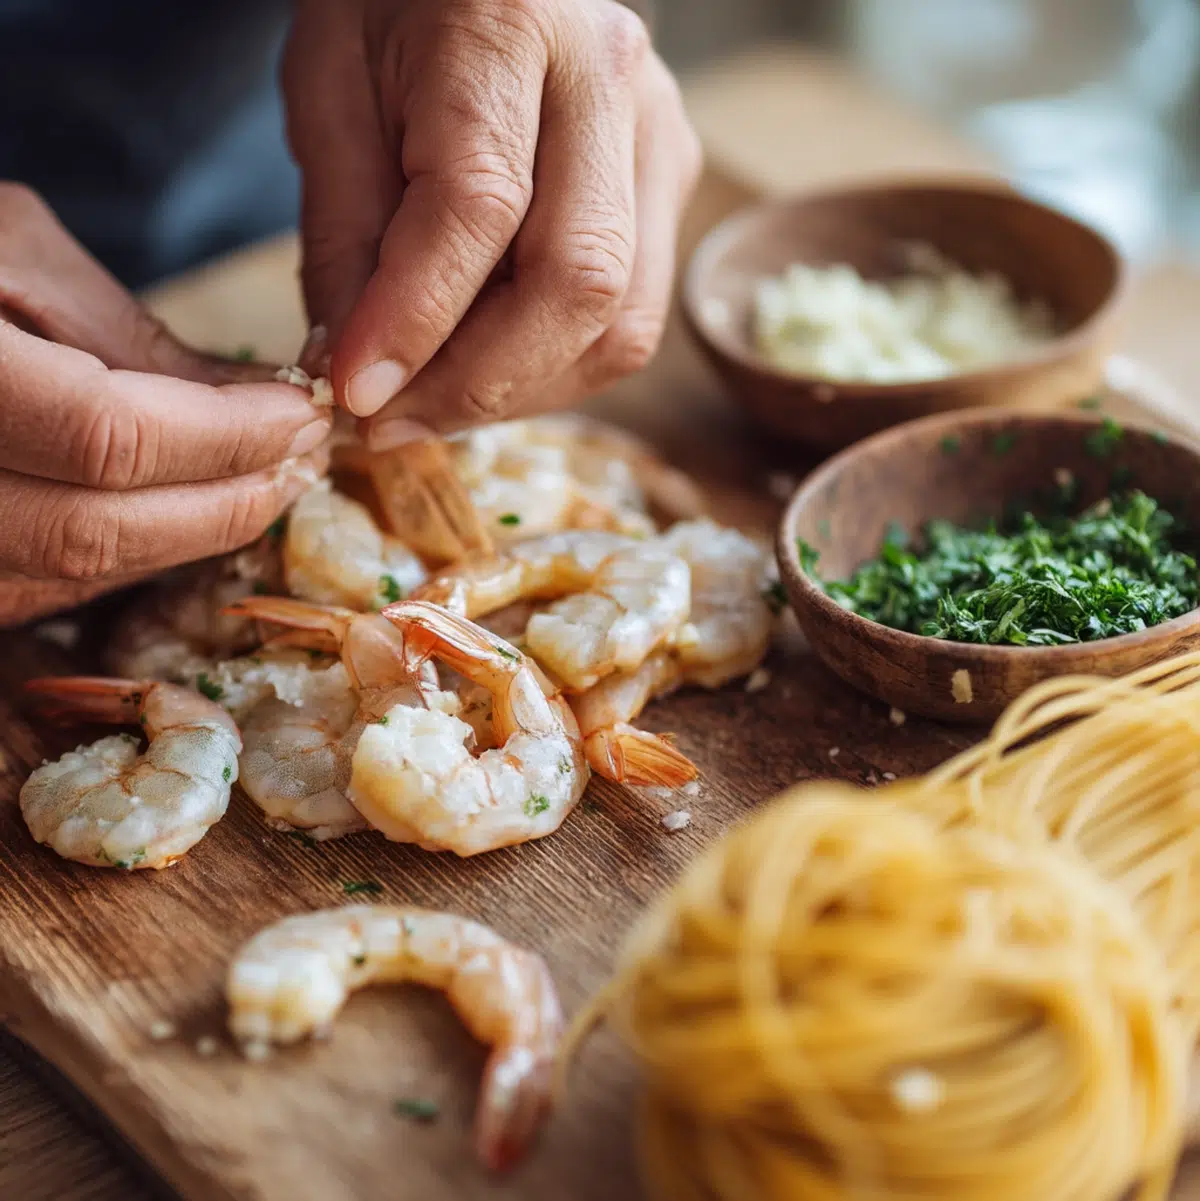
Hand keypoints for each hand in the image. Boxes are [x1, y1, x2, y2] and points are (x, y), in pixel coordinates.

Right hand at [0, 184, 332, 626]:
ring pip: (69, 574)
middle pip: (95, 529)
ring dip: (186, 539)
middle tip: (304, 460)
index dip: (222, 437)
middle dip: (223, 502)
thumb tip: (255, 402)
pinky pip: (33, 587)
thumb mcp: (7, 249)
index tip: (303, 413)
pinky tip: (183, 516)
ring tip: (265, 487)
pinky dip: (124, 557)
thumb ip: (126, 336)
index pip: (105, 438)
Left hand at [284, 0, 701, 445]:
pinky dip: (554, 370)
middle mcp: (612, 81)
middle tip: (394, 422)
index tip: (357, 393)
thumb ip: (344, 234)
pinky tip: (488, 368)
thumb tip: (359, 376)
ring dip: (520, 392)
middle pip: (578, 282)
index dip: (416, 318)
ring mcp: (659, 140)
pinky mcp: (671, 188)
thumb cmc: (390, 16)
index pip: (479, 205)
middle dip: (479, 383)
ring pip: (620, 324)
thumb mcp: (328, 95)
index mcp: (510, 24)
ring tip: (434, 401)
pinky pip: (629, 322)